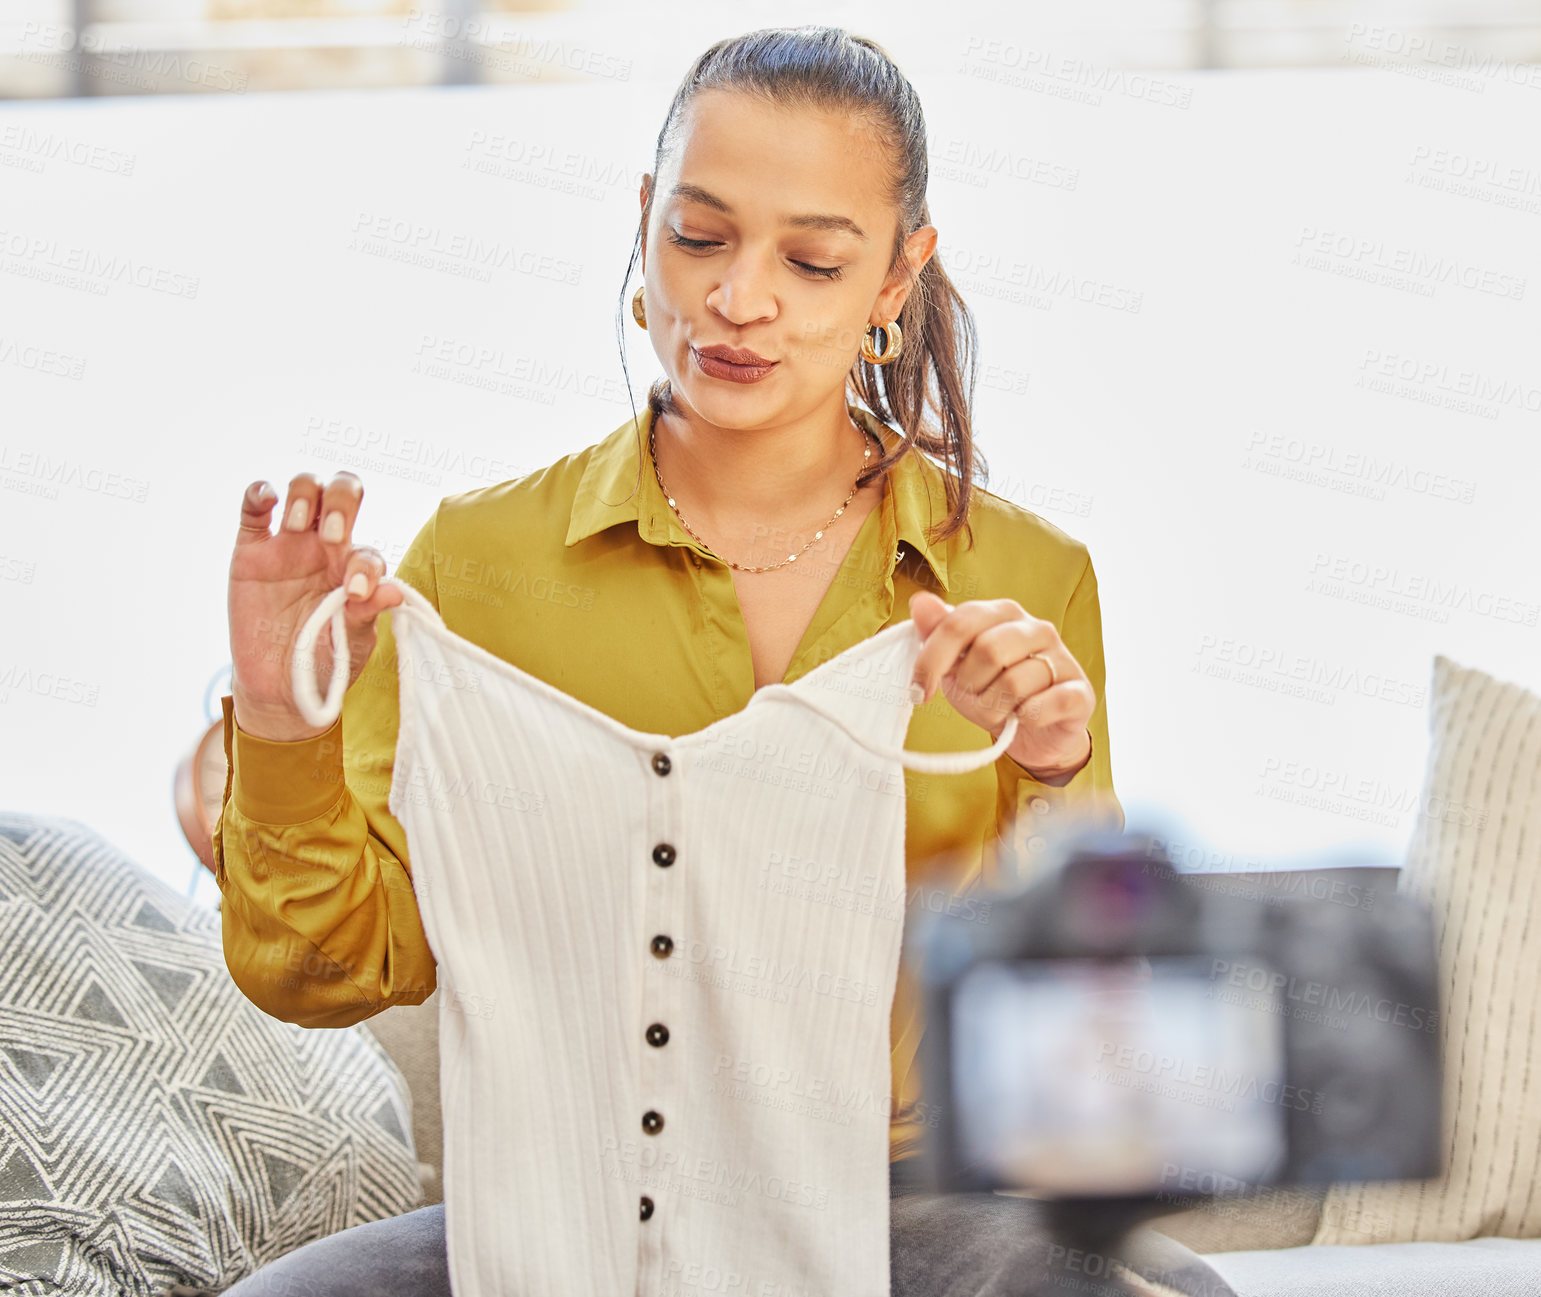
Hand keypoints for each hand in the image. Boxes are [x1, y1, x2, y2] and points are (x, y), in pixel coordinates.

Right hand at [228, 471, 403, 741]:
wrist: (280, 686)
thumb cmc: (325, 662)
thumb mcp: (349, 645)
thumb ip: (366, 615)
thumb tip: (394, 592)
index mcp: (355, 570)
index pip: (368, 550)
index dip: (365, 566)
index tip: (355, 595)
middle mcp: (327, 549)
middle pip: (342, 495)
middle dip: (342, 503)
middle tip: (333, 535)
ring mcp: (289, 545)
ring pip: (304, 490)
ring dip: (306, 495)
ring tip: (298, 524)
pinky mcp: (252, 551)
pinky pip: (254, 510)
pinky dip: (258, 494)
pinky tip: (266, 497)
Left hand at [908, 590, 1093, 781]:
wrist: (1034, 734)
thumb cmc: (992, 692)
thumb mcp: (956, 666)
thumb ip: (937, 634)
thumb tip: (920, 602)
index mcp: (1002, 614)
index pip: (959, 623)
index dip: (931, 660)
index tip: (918, 692)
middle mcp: (1036, 628)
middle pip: (987, 650)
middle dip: (969, 686)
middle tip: (974, 699)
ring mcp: (1062, 658)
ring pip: (1013, 683)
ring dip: (994, 708)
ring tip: (1001, 711)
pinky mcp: (1080, 692)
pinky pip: (1042, 705)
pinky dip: (1024, 718)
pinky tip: (1024, 718)